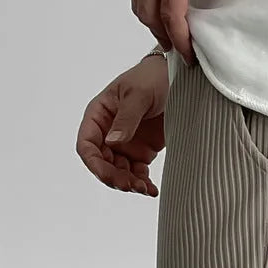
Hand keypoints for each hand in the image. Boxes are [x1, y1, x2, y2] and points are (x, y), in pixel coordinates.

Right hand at [76, 54, 169, 196]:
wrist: (181, 78)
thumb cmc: (154, 77)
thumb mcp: (138, 94)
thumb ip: (126, 118)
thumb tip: (112, 142)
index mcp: (99, 114)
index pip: (87, 144)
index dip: (94, 163)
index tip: (107, 174)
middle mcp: (108, 131)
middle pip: (102, 163)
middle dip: (114, 178)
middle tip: (130, 186)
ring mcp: (125, 143)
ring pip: (119, 172)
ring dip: (129, 184)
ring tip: (144, 189)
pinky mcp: (142, 151)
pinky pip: (137, 173)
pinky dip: (143, 183)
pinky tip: (151, 190)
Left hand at [130, 0, 249, 61]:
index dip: (151, 8)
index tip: (166, 24)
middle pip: (140, 3)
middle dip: (154, 28)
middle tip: (173, 44)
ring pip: (151, 13)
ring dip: (165, 37)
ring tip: (182, 52)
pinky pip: (172, 15)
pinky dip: (179, 36)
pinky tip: (189, 48)